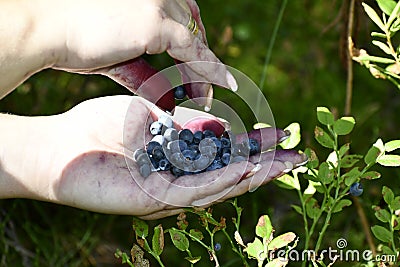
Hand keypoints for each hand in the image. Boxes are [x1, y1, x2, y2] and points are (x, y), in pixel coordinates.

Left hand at [46, 96, 305, 218]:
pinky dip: (222, 179)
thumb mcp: (153, 116)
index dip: (255, 144)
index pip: (227, 150)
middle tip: (297, 156)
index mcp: (182, 155)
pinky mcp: (156, 198)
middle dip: (265, 165)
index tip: (279, 133)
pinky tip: (244, 170)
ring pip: (219, 186)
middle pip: (231, 172)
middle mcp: (182, 175)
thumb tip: (222, 124)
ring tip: (281, 165)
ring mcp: (170, 190)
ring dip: (252, 175)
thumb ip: (186, 124)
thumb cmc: (103, 127)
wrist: (62, 145)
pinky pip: (196, 190)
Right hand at [54, 0, 236, 109]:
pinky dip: (208, 69)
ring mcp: (157, 4)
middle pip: (192, 26)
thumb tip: (164, 95)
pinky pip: (192, 50)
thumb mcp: (120, 55)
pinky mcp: (154, 22)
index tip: (202, 61)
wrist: (47, 30)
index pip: (182, 15)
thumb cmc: (76, 40)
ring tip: (215, 92)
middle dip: (201, 54)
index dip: (195, 40)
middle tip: (208, 82)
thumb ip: (146, 72)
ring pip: (194, 40)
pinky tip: (221, 85)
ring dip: (205, 67)